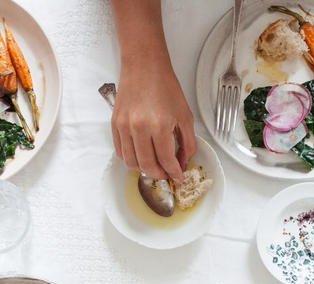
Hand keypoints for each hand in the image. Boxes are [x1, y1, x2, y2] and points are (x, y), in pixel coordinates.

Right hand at [111, 61, 196, 181]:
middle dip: (159, 175)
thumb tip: (182, 162)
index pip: (167, 161)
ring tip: (154, 165)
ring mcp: (124, 126)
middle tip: (167, 173)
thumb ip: (188, 143)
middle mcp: (139, 128)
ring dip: (144, 169)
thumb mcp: (185, 116)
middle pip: (147, 166)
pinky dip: (131, 159)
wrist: (144, 66)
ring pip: (132, 162)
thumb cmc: (165, 87)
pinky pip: (120, 151)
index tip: (178, 176)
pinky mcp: (115, 124)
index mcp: (159, 126)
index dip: (174, 173)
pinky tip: (142, 155)